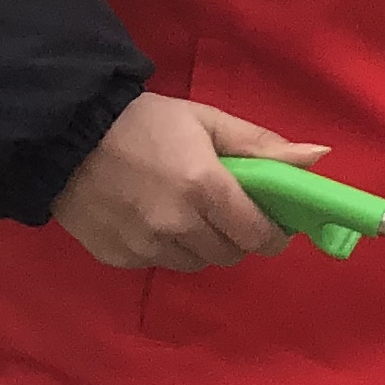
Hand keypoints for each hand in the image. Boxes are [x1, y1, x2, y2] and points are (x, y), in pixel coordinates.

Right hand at [50, 95, 313, 270]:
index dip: (274, 234)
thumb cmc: (145, 123)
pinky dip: (169, 248)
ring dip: (204, 245)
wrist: (65, 135)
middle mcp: (177, 224)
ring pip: (197, 263)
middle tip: (229, 212)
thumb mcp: (207, 121)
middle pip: (231, 255)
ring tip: (190, 213)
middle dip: (239, 237)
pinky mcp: (119, 258)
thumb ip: (262, 145)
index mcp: (205, 188)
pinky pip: (161, 263)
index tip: (275, 223)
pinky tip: (155, 219)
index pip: (258, 235)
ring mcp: (145, 246)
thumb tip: (319, 157)